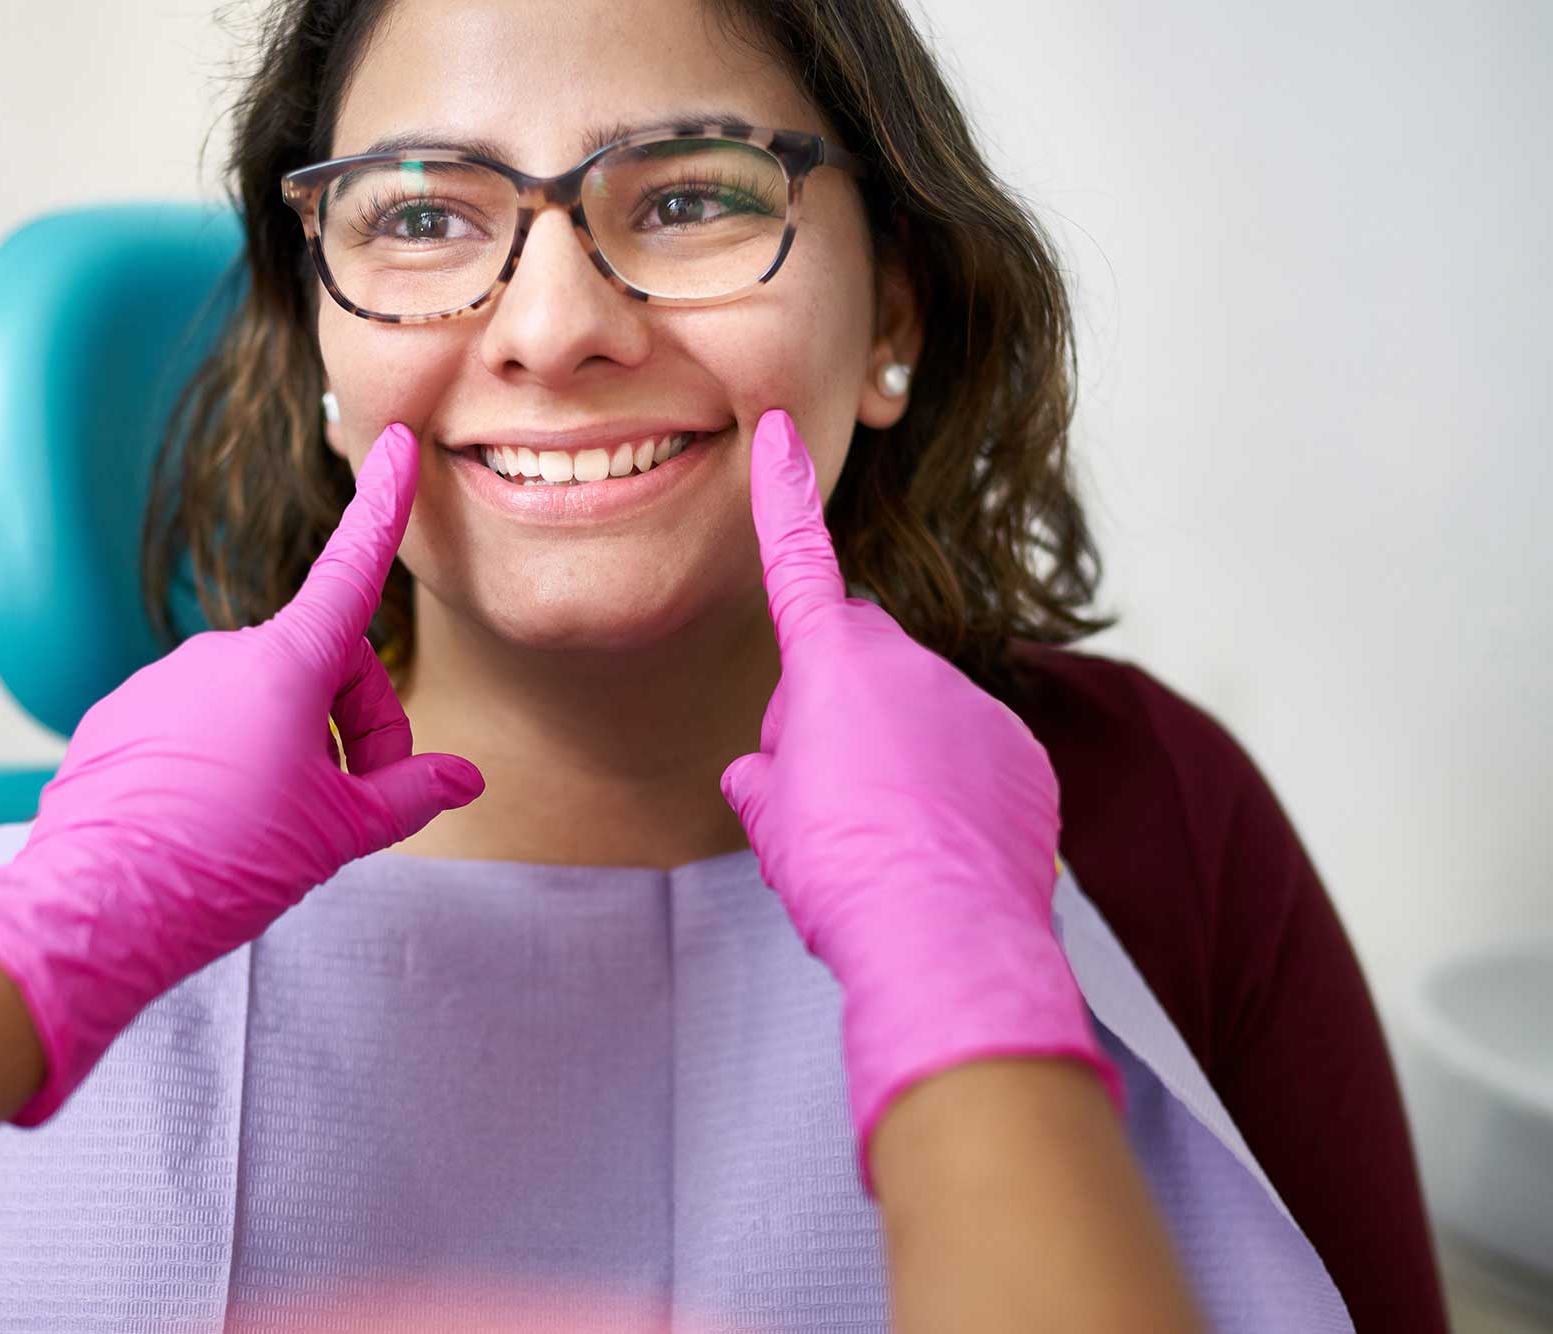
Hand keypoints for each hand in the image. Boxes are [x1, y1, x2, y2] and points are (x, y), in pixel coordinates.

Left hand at [0, 423, 482, 1123]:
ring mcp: (163, 684)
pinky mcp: (121, 720)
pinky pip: (196, 726)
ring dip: (290, 749)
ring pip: (259, 702)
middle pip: (321, 669)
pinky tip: (216, 828)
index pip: (351, 569)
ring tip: (276, 831)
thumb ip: (408, 795)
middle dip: (354, 727)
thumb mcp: (338, 833)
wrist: (99, 911)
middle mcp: (220, 657)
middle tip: (354, 805)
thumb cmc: (225, 863)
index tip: (393, 442)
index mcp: (284, 664)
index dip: (381, 505)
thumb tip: (465, 777)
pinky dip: (225, 763)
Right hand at [719, 409, 1123, 1191]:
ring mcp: (978, 708)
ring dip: (897, 755)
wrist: (943, 941)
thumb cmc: (840, 870)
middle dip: (835, 702)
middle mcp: (912, 666)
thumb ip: (764, 778)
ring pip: (920, 713)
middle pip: (858, 660)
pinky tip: (936, 851)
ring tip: (884, 836)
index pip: (798, 563)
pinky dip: (952, 792)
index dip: (784, 497)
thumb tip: (763, 771)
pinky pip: (974, 758)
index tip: (781, 429)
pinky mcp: (1026, 758)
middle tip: (819, 786)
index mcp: (833, 666)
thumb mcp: (771, 821)